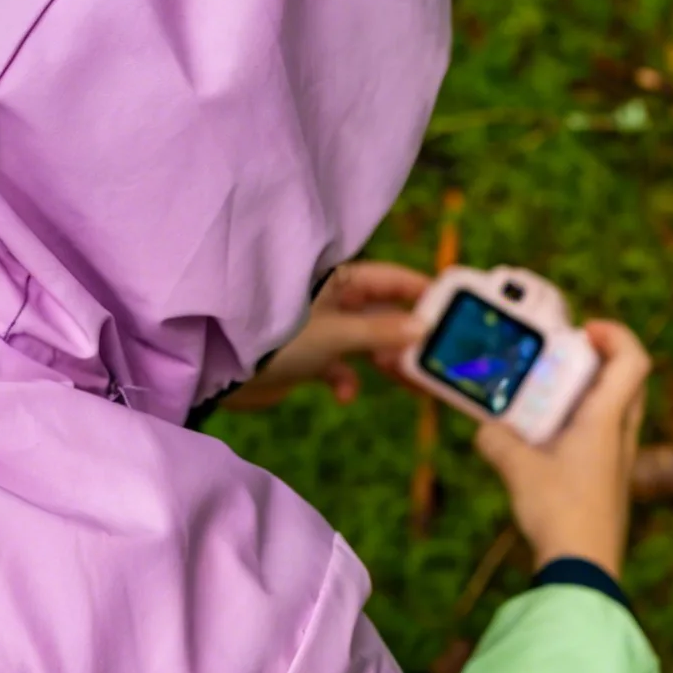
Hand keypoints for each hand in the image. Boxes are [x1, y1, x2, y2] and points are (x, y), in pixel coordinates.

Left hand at [223, 261, 431, 409]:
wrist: (221, 373)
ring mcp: (318, 328)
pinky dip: (345, 379)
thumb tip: (423, 328)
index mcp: (337, 279)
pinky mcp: (307, 356)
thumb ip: (381, 330)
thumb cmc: (278, 339)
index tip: (451, 309)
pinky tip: (344, 394)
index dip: (420, 291)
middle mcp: (330, 299)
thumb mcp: (336, 334)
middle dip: (406, 336)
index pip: (390, 278)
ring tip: (407, 381)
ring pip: (365, 341)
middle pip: (382, 312)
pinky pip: (339, 365)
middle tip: (437, 358)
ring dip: (383, 360)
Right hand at [473, 320, 650, 579]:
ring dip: (587, 395)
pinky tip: (545, 442)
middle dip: (600, 361)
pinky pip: (601, 438)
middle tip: (565, 358)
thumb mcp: (517, 471)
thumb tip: (485, 430)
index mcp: (606, 422)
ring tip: (545, 400)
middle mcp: (620, 437)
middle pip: (628, 382)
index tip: (585, 331)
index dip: (616, 335)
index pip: (634, 361)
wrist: (582, 569)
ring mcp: (617, 462)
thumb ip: (498, 442)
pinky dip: (579, 426)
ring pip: (615, 411)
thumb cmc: (559, 514)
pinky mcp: (607, 483)